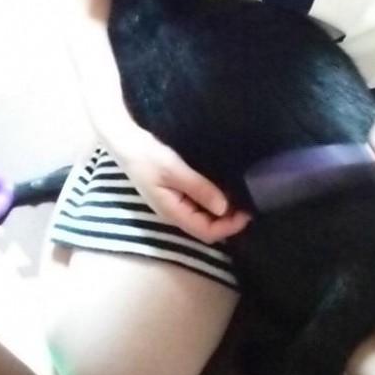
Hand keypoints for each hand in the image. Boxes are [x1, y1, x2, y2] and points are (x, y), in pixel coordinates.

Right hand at [107, 125, 251, 243]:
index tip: (248, 213)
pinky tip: (223, 190)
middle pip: (206, 228)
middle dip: (228, 222)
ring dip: (222, 213)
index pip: (206, 232)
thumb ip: (199, 188)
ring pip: (202, 218)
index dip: (229, 227)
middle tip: (248, 205)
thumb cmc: (148, 155)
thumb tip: (224, 208)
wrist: (125, 142)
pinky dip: (212, 202)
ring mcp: (173, 204)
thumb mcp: (175, 170)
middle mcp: (174, 213)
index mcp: (173, 212)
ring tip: (240, 198)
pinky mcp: (174, 194)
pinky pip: (197, 206)